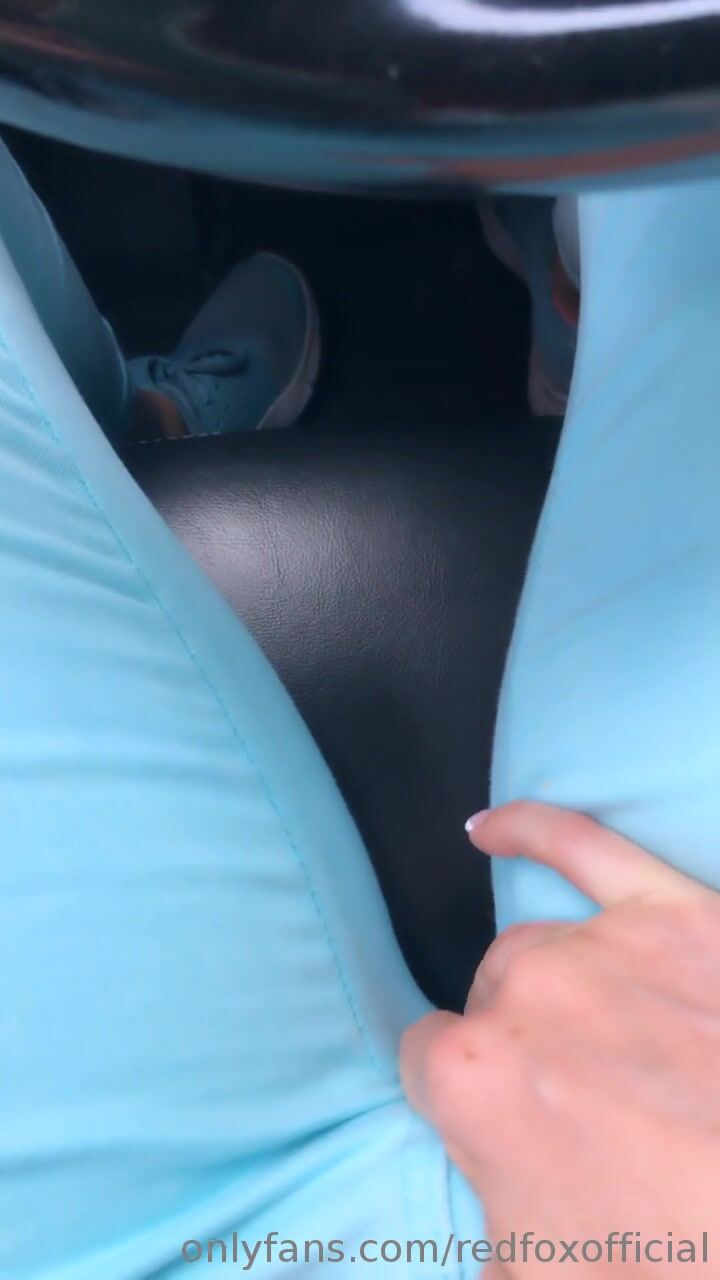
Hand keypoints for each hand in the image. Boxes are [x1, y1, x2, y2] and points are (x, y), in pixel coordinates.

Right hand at [401, 803, 719, 1274]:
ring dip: (558, 989)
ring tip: (611, 1048)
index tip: (504, 1128)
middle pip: (490, 999)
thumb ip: (480, 1216)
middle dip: (521, 1048)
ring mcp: (608, 947)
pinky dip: (533, 827)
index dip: (462, 1099)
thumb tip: (485, 1189)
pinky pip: (585, 845)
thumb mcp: (532, 1275)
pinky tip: (489, 828)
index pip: (427, 1061)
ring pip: (540, 946)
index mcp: (475, 1080)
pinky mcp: (681, 916)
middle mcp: (528, 993)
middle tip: (586, 1115)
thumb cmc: (668, 1260)